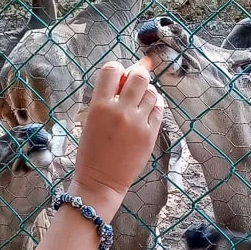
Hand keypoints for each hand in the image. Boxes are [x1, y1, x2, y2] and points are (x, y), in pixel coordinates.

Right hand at [70, 61, 163, 216]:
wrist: (101, 180)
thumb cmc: (91, 151)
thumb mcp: (90, 120)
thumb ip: (107, 98)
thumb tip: (126, 74)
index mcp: (99, 106)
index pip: (111, 70)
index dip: (117, 69)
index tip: (118, 77)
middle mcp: (120, 110)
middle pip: (138, 76)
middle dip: (137, 74)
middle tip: (134, 83)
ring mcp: (138, 122)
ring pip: (151, 91)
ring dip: (146, 91)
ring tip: (139, 101)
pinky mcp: (150, 134)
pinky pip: (159, 109)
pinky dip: (155, 105)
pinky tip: (147, 110)